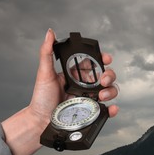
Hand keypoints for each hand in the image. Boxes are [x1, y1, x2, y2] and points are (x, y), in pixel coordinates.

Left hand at [2, 29, 118, 154]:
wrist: (40, 121)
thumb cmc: (41, 98)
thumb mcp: (44, 73)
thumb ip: (47, 53)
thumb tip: (50, 33)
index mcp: (77, 74)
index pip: (95, 63)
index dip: (103, 59)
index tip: (105, 58)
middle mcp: (86, 85)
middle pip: (106, 76)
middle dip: (110, 75)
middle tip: (103, 80)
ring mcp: (90, 98)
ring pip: (110, 91)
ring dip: (111, 91)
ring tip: (102, 95)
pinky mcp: (92, 112)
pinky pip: (107, 110)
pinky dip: (113, 109)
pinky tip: (111, 108)